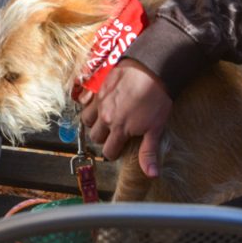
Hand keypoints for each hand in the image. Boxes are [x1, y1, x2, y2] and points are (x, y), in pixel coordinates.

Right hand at [80, 60, 170, 176]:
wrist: (153, 67)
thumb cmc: (157, 98)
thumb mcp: (156, 127)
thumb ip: (148, 151)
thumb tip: (151, 175)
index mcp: (119, 129)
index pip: (108, 151)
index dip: (114, 152)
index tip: (120, 147)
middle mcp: (105, 117)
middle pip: (95, 137)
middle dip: (103, 137)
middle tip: (114, 132)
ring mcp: (99, 100)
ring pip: (86, 120)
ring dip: (94, 122)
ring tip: (106, 118)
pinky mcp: (97, 86)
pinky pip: (84, 100)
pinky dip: (88, 104)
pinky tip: (99, 103)